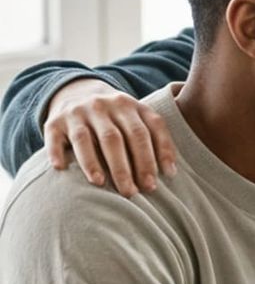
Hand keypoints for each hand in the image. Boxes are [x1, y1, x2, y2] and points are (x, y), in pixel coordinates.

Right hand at [43, 78, 177, 199]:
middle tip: (133, 192)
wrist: (78, 91)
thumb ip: (155, 138)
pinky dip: (57, 152)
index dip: (155, 154)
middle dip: (126, 167)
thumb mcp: (136, 118)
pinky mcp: (55, 121)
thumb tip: (170, 173)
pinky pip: (55, 137)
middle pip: (116, 138)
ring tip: (100, 184)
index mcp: (129, 106)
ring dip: (92, 162)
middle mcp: (104, 106)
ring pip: (85, 138)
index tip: (159, 181)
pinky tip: (62, 169)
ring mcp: (78, 112)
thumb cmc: (116, 116)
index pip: (146, 130)